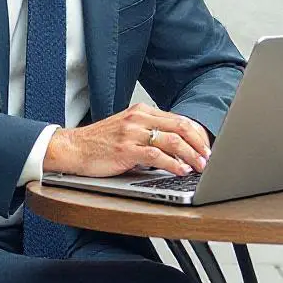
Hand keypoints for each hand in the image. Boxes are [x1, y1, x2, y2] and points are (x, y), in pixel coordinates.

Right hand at [44, 104, 210, 178]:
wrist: (73, 148)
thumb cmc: (100, 143)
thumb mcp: (128, 131)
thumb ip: (149, 134)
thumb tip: (178, 149)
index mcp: (142, 112)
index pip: (179, 119)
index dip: (197, 134)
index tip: (207, 147)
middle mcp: (139, 118)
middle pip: (180, 127)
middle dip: (199, 144)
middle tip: (209, 157)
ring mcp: (132, 133)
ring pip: (171, 140)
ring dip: (191, 155)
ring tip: (200, 166)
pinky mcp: (125, 150)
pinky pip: (156, 155)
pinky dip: (172, 164)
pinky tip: (180, 170)